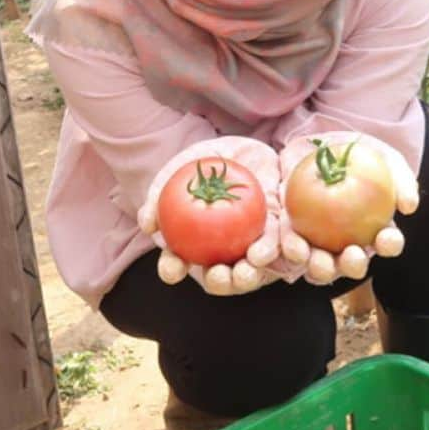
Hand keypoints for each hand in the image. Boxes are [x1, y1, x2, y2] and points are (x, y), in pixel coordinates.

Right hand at [138, 136, 281, 294]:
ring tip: (247, 270)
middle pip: (219, 277)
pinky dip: (275, 253)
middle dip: (220, 282)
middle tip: (219, 274)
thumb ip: (161, 193)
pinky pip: (279, 249)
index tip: (173, 269)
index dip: (172, 269)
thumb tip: (149, 225)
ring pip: (250, 271)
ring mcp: (250, 247)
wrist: (244, 147)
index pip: (177, 263)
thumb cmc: (205, 161)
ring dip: (248, 276)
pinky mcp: (277, 236)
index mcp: (191, 244)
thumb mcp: (181, 168)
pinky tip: (269, 250)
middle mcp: (221, 253)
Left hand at [277, 132, 418, 285]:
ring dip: (321, 267)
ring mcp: (321, 244)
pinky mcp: (295, 237)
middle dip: (353, 266)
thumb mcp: (386, 159)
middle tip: (352, 255)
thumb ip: (402, 180)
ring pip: (322, 267)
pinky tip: (293, 242)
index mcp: (375, 230)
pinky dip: (293, 249)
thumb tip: (409, 207)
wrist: (319, 144)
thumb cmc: (359, 155)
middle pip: (353, 265)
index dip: (389, 244)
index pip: (388, 243)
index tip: (386, 237)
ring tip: (317, 258)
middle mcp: (349, 244)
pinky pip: (293, 249)